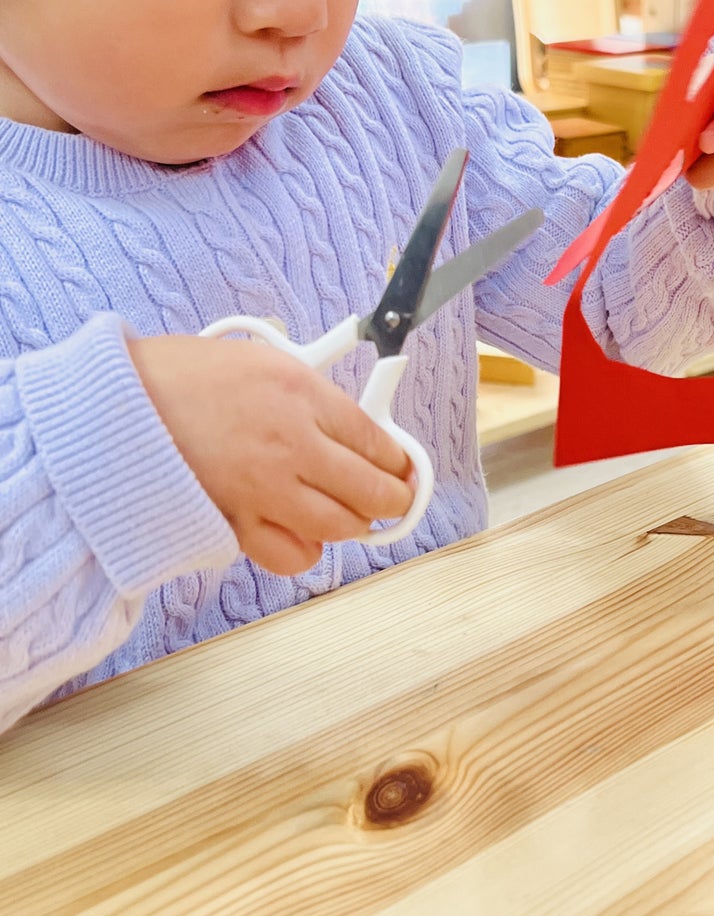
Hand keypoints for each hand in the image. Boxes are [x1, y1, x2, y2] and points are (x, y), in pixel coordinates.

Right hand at [130, 335, 415, 576]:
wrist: (108, 409)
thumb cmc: (174, 377)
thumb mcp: (255, 359)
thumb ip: (309, 395)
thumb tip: (352, 428)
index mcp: (301, 393)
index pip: (379, 441)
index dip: (400, 463)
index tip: (403, 469)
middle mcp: (292, 443)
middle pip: (375, 492)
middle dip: (392, 500)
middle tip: (390, 499)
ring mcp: (266, 489)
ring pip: (344, 527)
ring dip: (353, 525)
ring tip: (345, 513)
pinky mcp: (237, 523)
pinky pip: (295, 556)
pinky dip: (304, 551)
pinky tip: (298, 533)